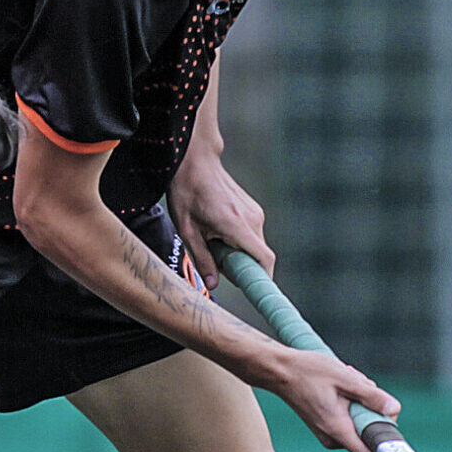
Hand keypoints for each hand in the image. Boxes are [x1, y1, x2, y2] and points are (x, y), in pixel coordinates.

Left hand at [168, 151, 267, 290]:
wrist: (195, 162)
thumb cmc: (187, 193)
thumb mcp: (188, 230)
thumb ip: (203, 259)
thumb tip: (214, 284)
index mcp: (236, 225)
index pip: (264, 259)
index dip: (263, 279)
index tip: (255, 290)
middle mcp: (252, 219)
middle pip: (259, 256)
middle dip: (243, 267)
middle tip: (218, 263)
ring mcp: (255, 212)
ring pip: (255, 245)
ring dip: (239, 253)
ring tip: (213, 241)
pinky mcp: (253, 209)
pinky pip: (252, 234)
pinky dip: (239, 241)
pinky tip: (218, 230)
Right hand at [263, 346, 398, 451]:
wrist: (279, 371)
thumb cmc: (308, 372)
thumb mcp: (345, 378)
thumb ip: (371, 395)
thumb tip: (394, 409)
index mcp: (338, 429)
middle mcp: (332, 437)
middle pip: (368, 435)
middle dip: (374, 412)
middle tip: (363, 386)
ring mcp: (328, 433)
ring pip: (360, 424)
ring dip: (362, 404)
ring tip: (348, 381)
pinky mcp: (326, 426)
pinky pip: (349, 420)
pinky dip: (352, 404)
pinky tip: (341, 386)